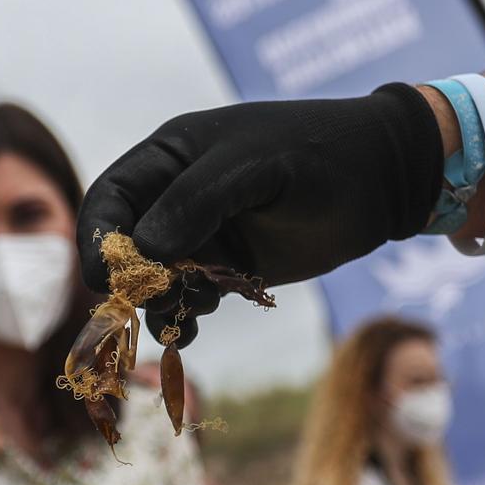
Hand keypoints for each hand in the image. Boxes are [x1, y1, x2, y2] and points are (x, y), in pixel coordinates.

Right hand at [77, 87, 444, 345]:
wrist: (386, 179)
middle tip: (158, 302)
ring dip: (163, 302)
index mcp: (171, 156)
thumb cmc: (319, 154)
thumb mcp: (253, 166)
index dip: (98, 238)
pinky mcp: (231, 266)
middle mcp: (178, 196)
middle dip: (134, 279)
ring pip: (157, 279)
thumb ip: (195, 202)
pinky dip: (185, 317)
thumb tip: (142, 250)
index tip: (105, 279)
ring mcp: (205, 233)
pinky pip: (190, 297)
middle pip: (127, 246)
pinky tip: (193, 331)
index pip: (111, 198)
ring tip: (193, 311)